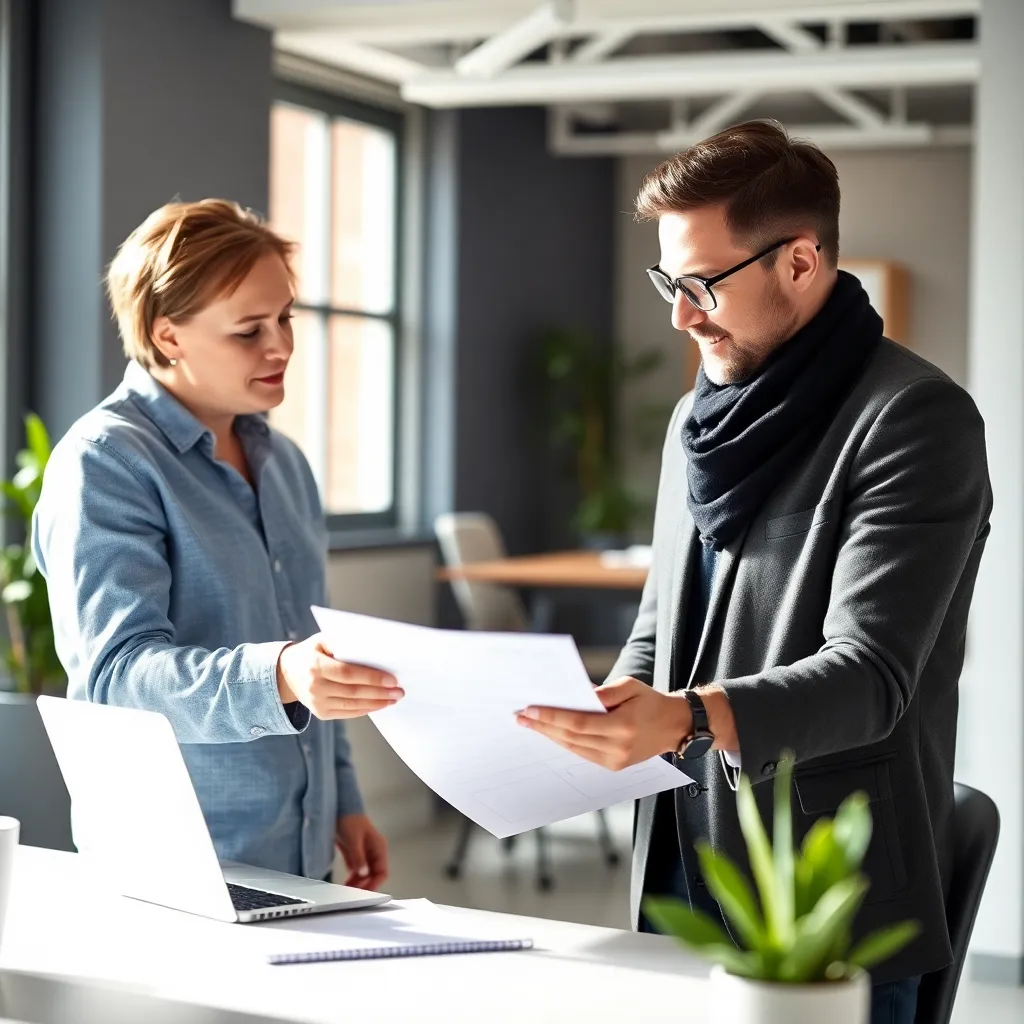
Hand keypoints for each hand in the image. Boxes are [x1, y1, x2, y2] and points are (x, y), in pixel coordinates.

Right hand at [276, 634, 403, 720]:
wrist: (287, 673)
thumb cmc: (311, 652)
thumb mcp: (323, 639)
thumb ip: (344, 641)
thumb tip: (373, 646)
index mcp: (315, 666)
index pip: (348, 674)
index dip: (372, 678)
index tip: (392, 679)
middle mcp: (314, 687)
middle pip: (353, 692)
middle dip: (380, 692)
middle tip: (399, 691)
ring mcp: (317, 703)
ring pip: (353, 706)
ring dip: (376, 703)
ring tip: (393, 698)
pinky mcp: (321, 713)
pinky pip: (348, 713)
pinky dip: (365, 709)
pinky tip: (378, 704)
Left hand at [335, 813, 388, 889]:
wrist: (338, 806)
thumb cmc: (350, 819)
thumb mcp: (354, 839)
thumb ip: (358, 857)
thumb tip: (363, 873)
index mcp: (379, 847)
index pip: (382, 871)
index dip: (375, 883)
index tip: (366, 892)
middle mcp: (373, 852)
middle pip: (373, 875)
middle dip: (365, 885)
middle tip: (354, 895)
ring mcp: (363, 853)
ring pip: (364, 874)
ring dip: (357, 883)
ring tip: (348, 891)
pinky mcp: (353, 854)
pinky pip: (355, 870)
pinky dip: (351, 878)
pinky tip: (345, 884)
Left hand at [515, 677, 691, 770]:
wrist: (674, 726)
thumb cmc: (651, 701)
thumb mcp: (630, 686)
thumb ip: (604, 692)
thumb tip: (577, 696)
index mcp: (623, 726)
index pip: (578, 722)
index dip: (552, 717)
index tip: (530, 709)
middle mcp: (618, 748)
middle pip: (571, 737)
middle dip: (543, 726)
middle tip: (521, 716)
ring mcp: (615, 761)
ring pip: (573, 748)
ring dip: (550, 735)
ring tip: (530, 723)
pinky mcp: (613, 766)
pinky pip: (582, 754)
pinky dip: (565, 742)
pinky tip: (551, 732)